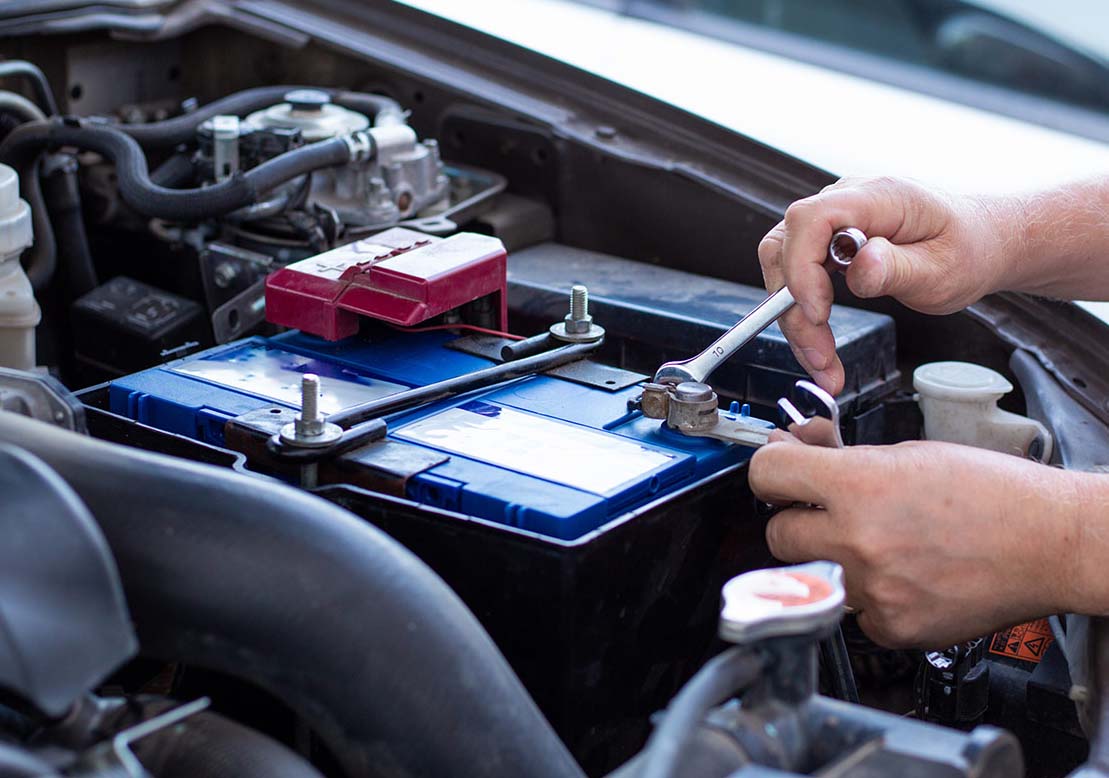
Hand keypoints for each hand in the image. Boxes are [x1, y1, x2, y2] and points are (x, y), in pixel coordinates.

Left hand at [748, 436, 1091, 647]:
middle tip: (828, 513)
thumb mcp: (908, 454)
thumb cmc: (993, 492)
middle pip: (777, 534)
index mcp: (858, 487)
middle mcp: (858, 540)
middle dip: (797, 520)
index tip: (779, 475)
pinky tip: (901, 575)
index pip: (767, 475)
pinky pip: (852, 611)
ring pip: (812, 575)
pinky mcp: (892, 628)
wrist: (1052, 542)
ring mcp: (873, 589)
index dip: (770, 471)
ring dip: (832, 559)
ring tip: (878, 544)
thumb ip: (842, 459)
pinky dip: (867, 596)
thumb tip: (795, 450)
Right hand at [758, 177, 1010, 393]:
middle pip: (785, 247)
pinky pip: (798, 277)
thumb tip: (860, 267)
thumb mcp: (944, 268)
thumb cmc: (968, 249)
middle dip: (792, 308)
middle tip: (818, 354)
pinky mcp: (829, 243)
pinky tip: (821, 346)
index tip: (818, 313)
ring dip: (794, 319)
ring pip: (785, 267)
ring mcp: (835, 222)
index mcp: (878, 198)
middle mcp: (847, 202)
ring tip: (822, 362)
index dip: (802, 267)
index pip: (811, 219)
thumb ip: (898, 268)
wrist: (980, 243)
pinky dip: (804, 316)